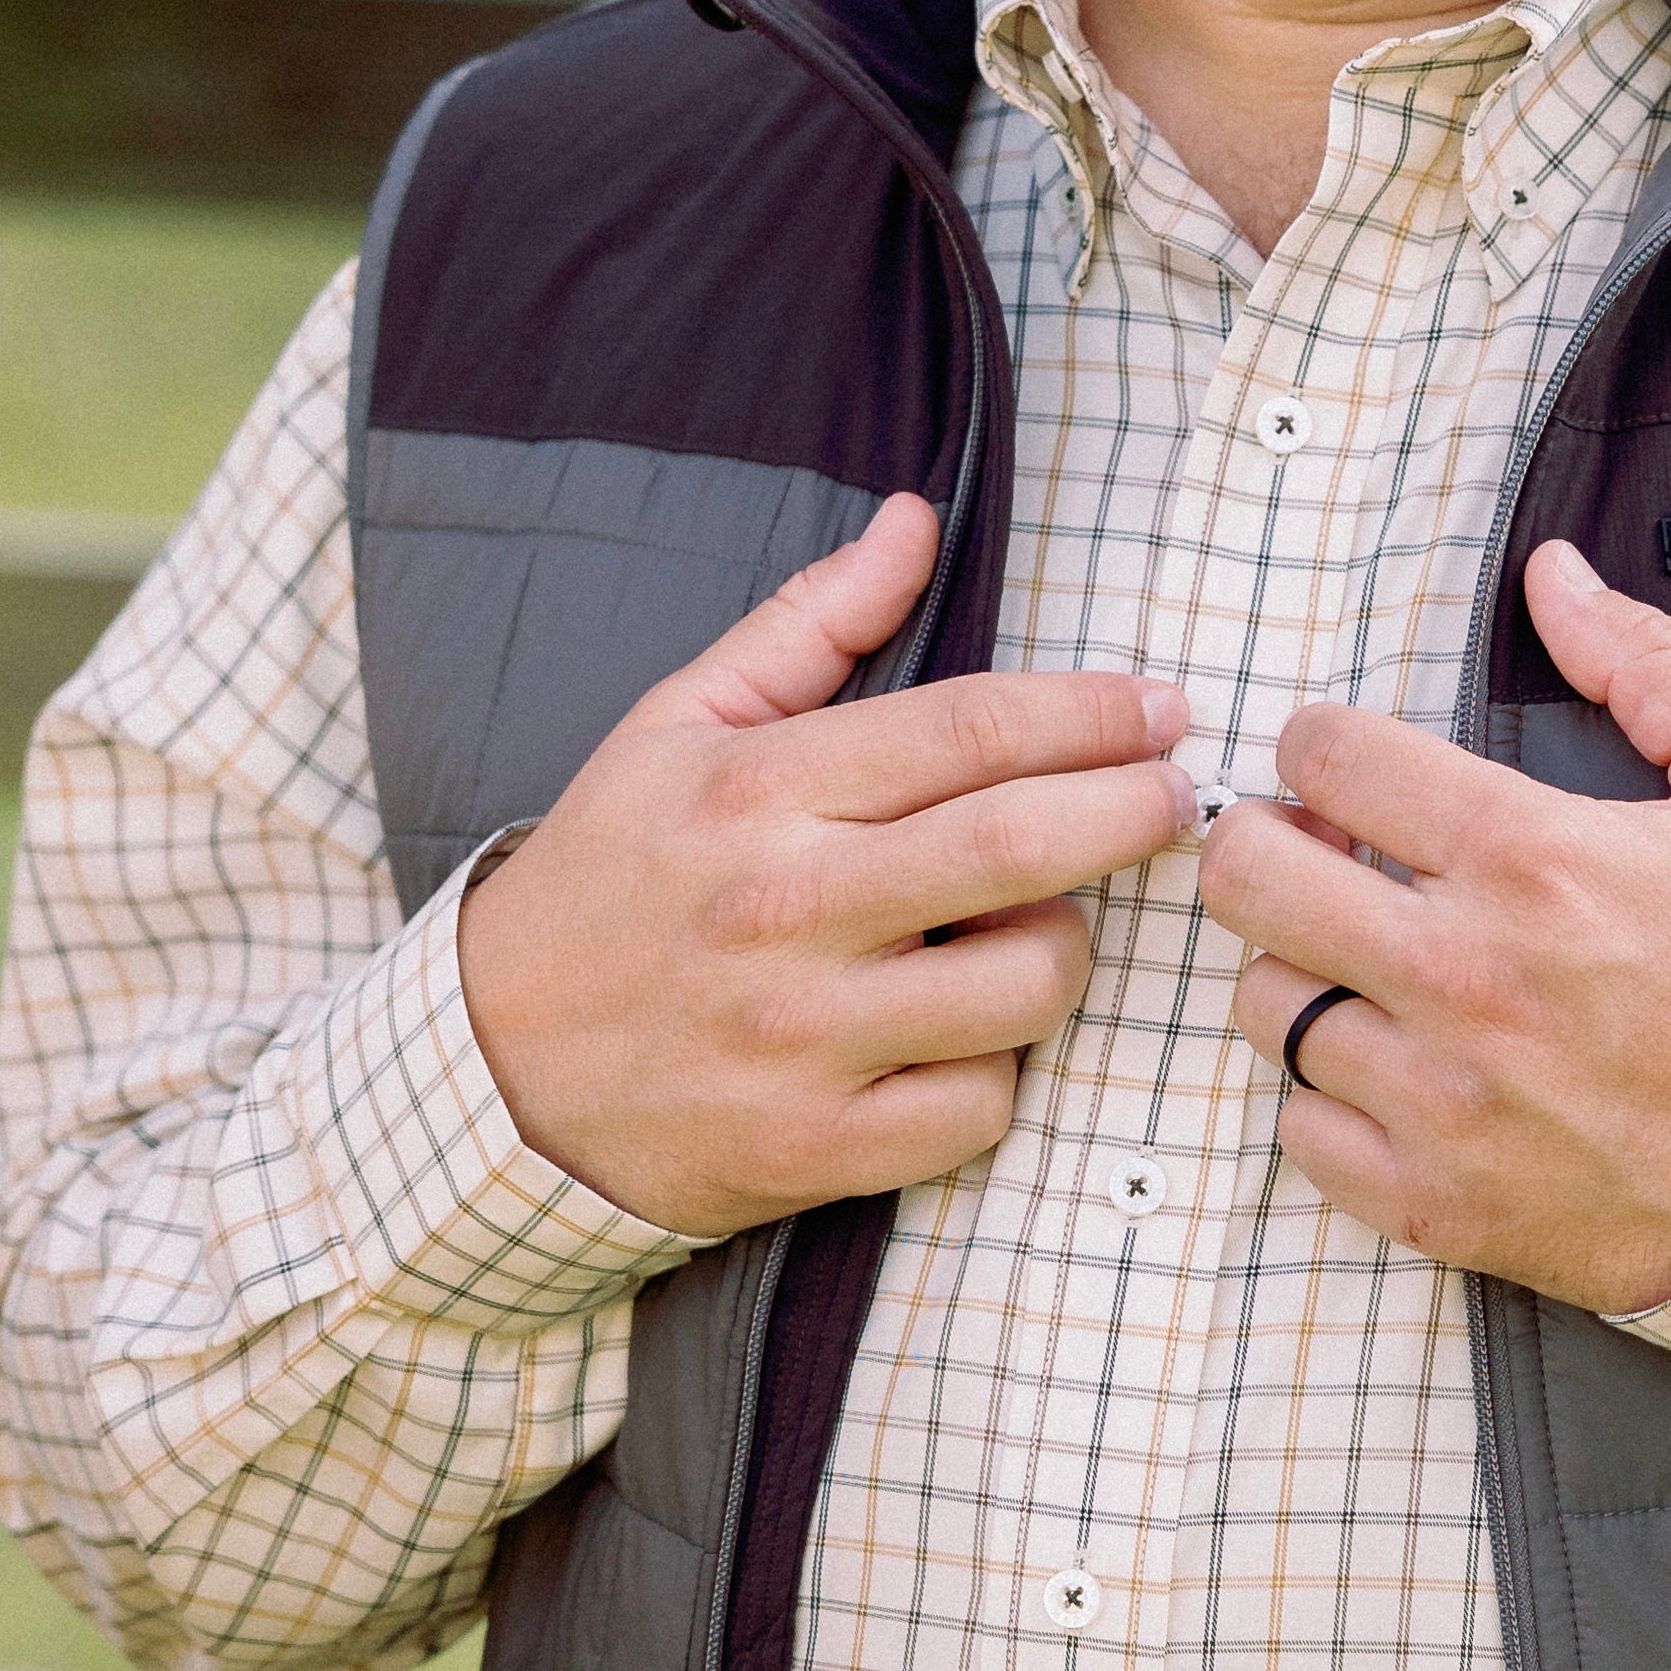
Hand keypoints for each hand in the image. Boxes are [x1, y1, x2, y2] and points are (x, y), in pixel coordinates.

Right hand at [456, 492, 1193, 1238]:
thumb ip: (811, 621)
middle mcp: (786, 911)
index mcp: (758, 792)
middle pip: (1021, 846)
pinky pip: (980, 1106)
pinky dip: (1002, 1067)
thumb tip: (916, 522)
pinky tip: (968, 1031)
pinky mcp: (816, 1148)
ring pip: (1026, 982)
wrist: (492, 1071)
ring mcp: (804, 1039)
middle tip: (1178, 792)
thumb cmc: (607, 880)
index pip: (971, 731)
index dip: (1094, 713)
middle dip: (1135, 809)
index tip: (1161, 707)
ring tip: (1038, 921)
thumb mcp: (678, 723)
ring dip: (1068, 945)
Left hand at [1197, 538, 1670, 1309]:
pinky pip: (1300, 1130)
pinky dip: (1327, 1097)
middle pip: (1249, 877)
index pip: (1327, 756)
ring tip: (1371, 966)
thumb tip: (1552, 576)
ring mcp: (1445, 1099)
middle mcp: (1468, 977)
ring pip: (1263, 1004)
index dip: (1326, 744)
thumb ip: (1650, 664)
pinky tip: (1394, 1068)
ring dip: (1304, 970)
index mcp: (1535, 860)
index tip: (1355, 770)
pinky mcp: (1440, 1201)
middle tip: (1325, 854)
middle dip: (1270, 842)